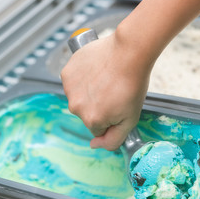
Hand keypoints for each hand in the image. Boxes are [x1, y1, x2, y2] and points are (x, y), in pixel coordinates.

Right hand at [61, 32, 151, 150]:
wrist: (128, 53)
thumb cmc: (133, 84)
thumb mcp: (130, 119)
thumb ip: (113, 139)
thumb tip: (94, 145)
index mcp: (92, 120)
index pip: (98, 128)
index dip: (110, 117)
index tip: (118, 103)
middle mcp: (76, 107)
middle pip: (86, 113)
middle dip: (98, 105)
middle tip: (113, 89)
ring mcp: (70, 89)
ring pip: (79, 97)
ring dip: (89, 91)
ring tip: (105, 78)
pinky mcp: (66, 73)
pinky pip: (73, 82)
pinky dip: (82, 78)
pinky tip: (95, 70)